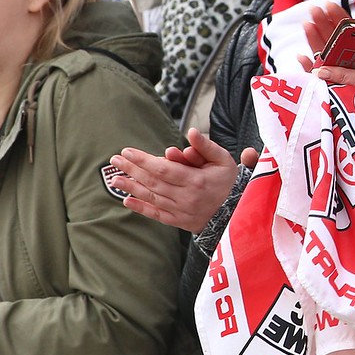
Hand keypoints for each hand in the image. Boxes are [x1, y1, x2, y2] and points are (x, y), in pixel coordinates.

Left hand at [110, 128, 246, 232]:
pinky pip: (157, 214)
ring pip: (152, 198)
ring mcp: (182, 211)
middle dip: (132, 170)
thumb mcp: (223, 160)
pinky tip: (127, 201)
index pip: (163, 168)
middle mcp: (186, 197)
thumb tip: (190, 132)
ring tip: (115, 179)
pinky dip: (141, 208)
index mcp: (196, 180)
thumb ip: (206, 146)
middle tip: (114, 161)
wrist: (239, 212)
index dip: (143, 160)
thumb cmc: (230, 182)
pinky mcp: (180, 222)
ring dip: (131, 188)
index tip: (127, 152)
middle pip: (153, 182)